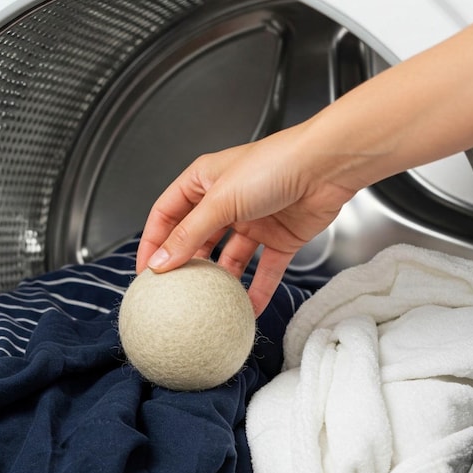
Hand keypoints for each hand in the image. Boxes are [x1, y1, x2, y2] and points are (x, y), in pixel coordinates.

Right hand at [136, 124, 355, 314]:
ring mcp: (252, 220)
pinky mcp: (279, 238)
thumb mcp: (220, 201)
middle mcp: (226, 201)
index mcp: (203, 181)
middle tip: (172, 291)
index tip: (145, 270)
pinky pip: (263, 270)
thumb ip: (188, 235)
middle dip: (185, 265)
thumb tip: (160, 262)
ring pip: (228, 258)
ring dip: (219, 280)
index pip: (167, 214)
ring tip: (206, 303)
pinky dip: (256, 290)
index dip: (153, 241)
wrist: (327, 166)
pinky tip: (247, 309)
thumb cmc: (276, 164)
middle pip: (196, 239)